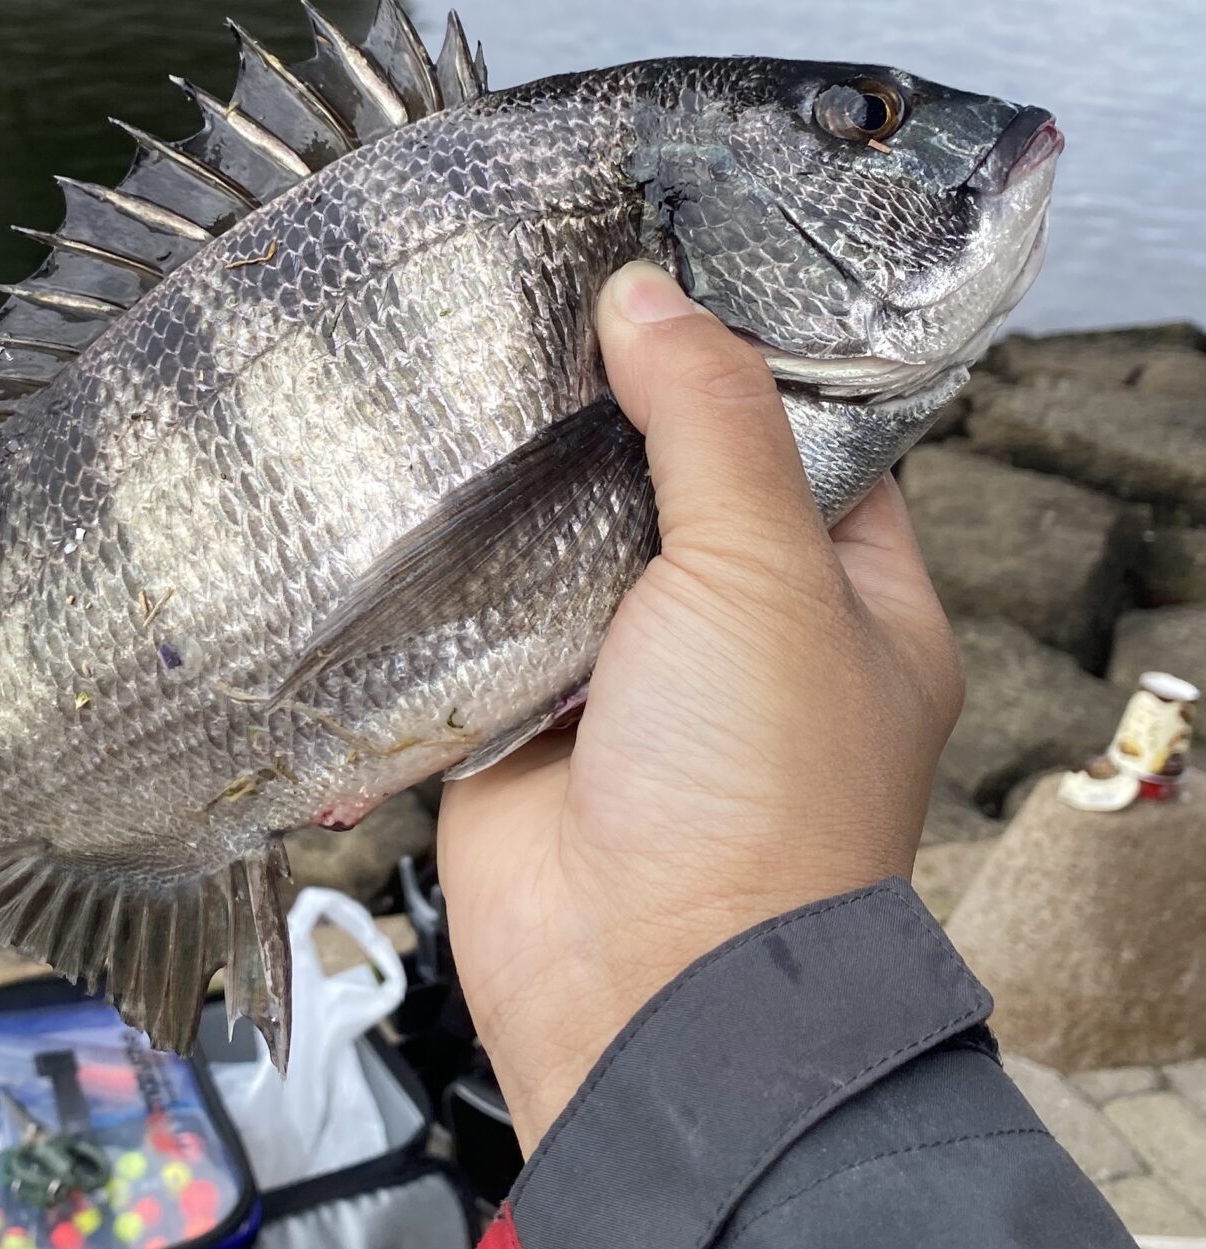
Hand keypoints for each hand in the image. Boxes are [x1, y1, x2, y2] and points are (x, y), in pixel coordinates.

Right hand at [438, 259, 962, 1155]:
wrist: (643, 987)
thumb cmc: (757, 797)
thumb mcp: (765, 572)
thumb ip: (711, 423)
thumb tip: (650, 296)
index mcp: (846, 592)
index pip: (804, 435)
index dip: (739, 352)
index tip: (663, 260)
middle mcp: (737, 628)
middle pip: (667, 476)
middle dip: (603, 405)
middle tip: (533, 288)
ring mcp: (624, 672)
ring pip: (561, 539)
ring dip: (515, 480)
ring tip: (455, 354)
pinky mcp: (520, 714)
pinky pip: (478, 614)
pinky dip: (446, 565)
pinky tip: (403, 471)